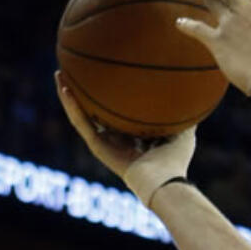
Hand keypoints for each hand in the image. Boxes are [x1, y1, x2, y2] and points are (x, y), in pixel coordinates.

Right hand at [55, 74, 195, 207]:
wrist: (162, 180)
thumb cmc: (175, 159)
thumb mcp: (182, 130)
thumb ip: (183, 112)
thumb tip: (191, 89)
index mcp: (134, 135)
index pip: (119, 112)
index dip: (111, 95)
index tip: (107, 72)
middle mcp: (117, 138)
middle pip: (96, 110)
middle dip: (84, 92)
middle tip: (74, 69)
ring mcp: (105, 142)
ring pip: (81, 114)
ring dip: (68, 95)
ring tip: (59, 74)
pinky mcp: (97, 146)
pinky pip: (81, 122)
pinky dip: (71, 105)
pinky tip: (64, 87)